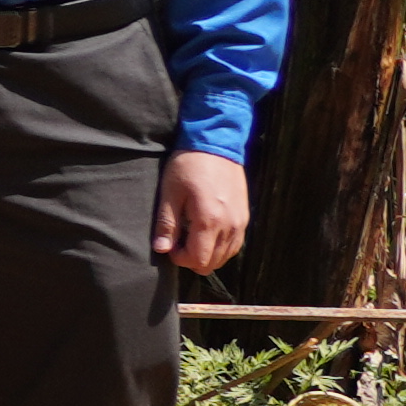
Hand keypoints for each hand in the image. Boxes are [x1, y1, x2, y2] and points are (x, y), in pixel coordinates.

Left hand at [157, 148, 250, 274]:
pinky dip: (221, 247)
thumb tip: (161, 249)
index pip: (198, 258)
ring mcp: (241, 222)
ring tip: (191, 239)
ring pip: (227, 255)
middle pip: (214, 262)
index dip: (180, 259)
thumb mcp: (170, 193)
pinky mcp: (245, 216)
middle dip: (193, 259)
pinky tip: (207, 236)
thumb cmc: (188, 166)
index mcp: (210, 221)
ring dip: (208, 255)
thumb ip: (167, 224)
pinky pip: (236, 244)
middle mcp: (230, 225)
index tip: (169, 247)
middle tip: (178, 244)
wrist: (216, 144)